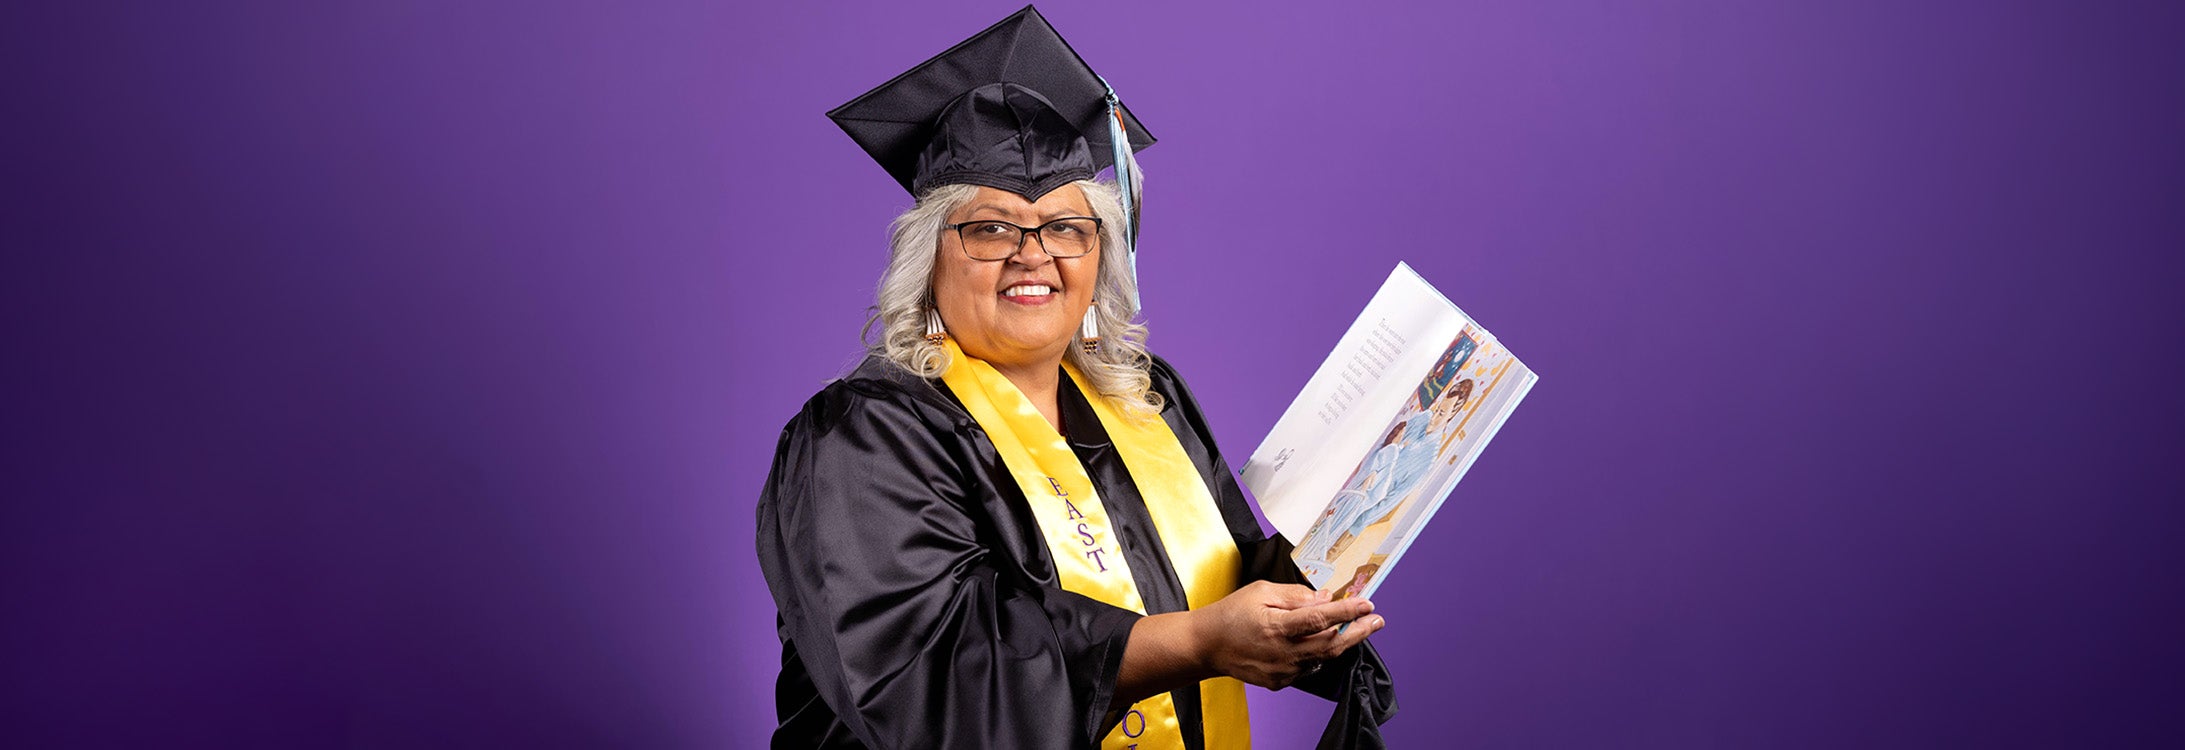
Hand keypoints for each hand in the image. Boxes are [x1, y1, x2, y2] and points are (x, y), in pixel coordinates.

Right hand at [1188, 581, 1384, 688]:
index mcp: (1276, 627)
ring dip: (1342, 642)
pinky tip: (1322, 641)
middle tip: (1376, 620)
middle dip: (1358, 631)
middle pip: (1331, 644)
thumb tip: (1324, 598)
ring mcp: (1282, 671)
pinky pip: (1308, 667)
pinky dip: (1319, 653)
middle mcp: (1282, 653)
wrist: (1206, 645)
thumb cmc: (1231, 614)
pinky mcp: (1280, 682)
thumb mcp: (1261, 591)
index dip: (1347, 612)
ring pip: (1322, 657)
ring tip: (1357, 628)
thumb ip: (1295, 596)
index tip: (1367, 604)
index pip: (1321, 619)